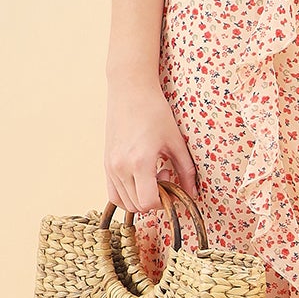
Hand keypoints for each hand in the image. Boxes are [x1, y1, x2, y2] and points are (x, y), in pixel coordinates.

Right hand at [104, 79, 200, 215]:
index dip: (163, 201)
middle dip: (154, 199)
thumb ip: (186, 171)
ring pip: (124, 202)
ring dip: (140, 198)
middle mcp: (120, 167)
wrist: (130, 91)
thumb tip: (193, 194)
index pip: (148, 202)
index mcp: (139, 162)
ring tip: (151, 176)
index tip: (172, 184)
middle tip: (164, 175)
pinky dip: (127, 195)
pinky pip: (113, 193)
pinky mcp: (105, 164)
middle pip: (137, 206)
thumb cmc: (155, 112)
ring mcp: (110, 167)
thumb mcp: (176, 142)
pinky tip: (140, 178)